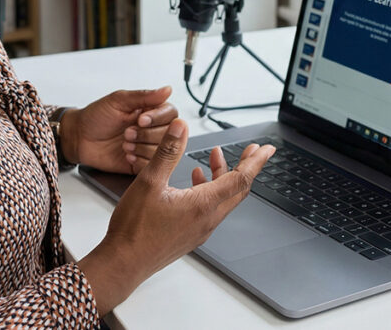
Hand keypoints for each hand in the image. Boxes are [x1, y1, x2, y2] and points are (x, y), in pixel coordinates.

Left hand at [60, 86, 176, 173]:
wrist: (79, 138)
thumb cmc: (96, 116)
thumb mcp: (118, 101)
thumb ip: (144, 96)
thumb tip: (167, 89)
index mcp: (150, 111)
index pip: (171, 114)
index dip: (157, 118)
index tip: (140, 120)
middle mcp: (152, 129)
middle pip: (168, 134)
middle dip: (146, 135)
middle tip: (127, 133)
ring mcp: (147, 147)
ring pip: (161, 151)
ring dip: (141, 148)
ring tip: (124, 144)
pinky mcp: (141, 163)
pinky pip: (151, 166)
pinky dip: (139, 161)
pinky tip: (126, 155)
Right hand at [77, 118, 274, 315]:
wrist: (123, 263)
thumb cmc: (134, 229)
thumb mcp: (149, 181)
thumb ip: (168, 151)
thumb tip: (181, 127)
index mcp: (203, 204)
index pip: (241, 179)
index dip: (256, 161)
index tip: (267, 149)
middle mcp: (208, 219)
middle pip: (238, 189)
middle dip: (246, 166)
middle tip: (252, 150)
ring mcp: (200, 229)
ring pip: (224, 198)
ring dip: (225, 176)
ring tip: (216, 157)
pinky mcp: (191, 234)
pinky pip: (211, 208)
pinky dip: (211, 189)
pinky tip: (195, 180)